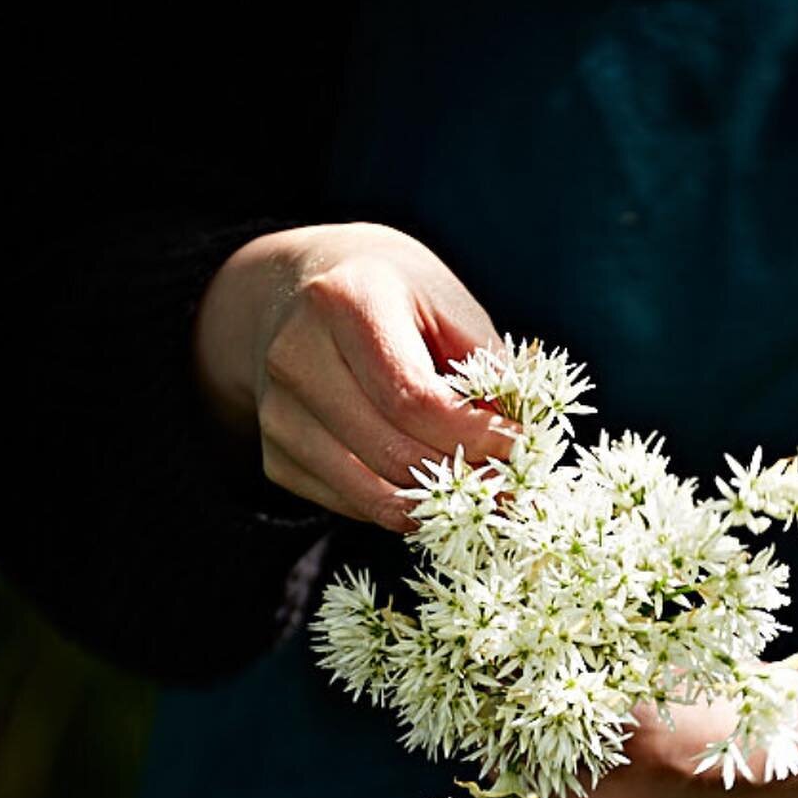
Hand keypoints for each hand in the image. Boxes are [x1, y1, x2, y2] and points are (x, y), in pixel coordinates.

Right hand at [194, 222, 512, 528]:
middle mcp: (296, 358)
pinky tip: (430, 486)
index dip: (473, 435)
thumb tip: (524, 443)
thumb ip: (486, 368)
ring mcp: (277, 413)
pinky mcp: (274, 457)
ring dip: (436, 506)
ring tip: (483, 496)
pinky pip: (350, 504)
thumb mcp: (446, 303)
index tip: (522, 447)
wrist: (295, 290)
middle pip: (393, 452)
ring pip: (370, 493)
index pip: (414, 398)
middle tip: (513, 486)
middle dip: (463, 478)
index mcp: (344, 302)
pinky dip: (398, 506)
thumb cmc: (391, 294)